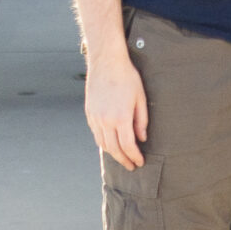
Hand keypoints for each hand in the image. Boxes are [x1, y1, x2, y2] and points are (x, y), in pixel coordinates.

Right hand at [86, 51, 149, 168]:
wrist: (107, 63)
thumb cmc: (128, 79)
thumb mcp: (141, 99)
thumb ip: (141, 120)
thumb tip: (142, 138)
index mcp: (120, 117)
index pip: (127, 145)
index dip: (134, 156)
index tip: (140, 162)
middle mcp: (105, 120)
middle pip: (113, 148)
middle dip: (123, 159)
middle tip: (132, 166)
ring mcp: (95, 117)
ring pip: (102, 143)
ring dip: (113, 153)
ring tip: (123, 158)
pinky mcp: (89, 113)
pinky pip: (96, 134)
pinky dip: (103, 143)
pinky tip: (111, 145)